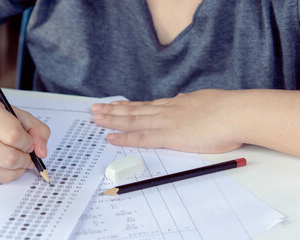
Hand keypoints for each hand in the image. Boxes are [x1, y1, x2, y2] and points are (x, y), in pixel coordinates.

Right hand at [0, 95, 49, 182]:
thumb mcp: (17, 113)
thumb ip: (38, 130)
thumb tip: (42, 153)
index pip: (14, 135)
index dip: (28, 142)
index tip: (28, 142)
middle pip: (9, 158)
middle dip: (25, 159)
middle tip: (25, 153)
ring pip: (4, 173)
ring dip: (18, 168)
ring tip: (17, 157)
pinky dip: (6, 173)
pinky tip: (1, 161)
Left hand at [92, 89, 242, 152]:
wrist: (237, 113)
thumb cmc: (228, 109)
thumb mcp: (205, 99)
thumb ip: (191, 101)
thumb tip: (183, 98)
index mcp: (176, 103)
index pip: (146, 105)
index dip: (129, 106)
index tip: (116, 104)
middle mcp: (166, 110)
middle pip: (134, 110)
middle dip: (113, 110)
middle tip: (95, 108)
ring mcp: (166, 122)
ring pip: (132, 121)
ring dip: (112, 119)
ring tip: (95, 118)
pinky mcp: (169, 137)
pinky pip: (141, 138)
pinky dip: (124, 138)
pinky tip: (110, 137)